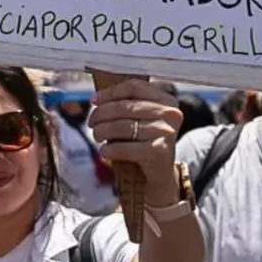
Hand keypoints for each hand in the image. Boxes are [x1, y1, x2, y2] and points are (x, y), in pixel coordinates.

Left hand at [88, 80, 182, 205]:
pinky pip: (126, 147)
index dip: (110, 92)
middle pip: (126, 106)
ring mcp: (166, 132)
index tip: (93, 101)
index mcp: (167, 100)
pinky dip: (110, 149)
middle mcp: (170, 114)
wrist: (161, 174)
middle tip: (91, 122)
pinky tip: (104, 151)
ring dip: (103, 131)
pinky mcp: (160, 151)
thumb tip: (96, 99)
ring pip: (123, 126)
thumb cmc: (145, 142)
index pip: (134, 87)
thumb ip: (126, 105)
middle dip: (102, 114)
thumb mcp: (141, 119)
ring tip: (97, 136)